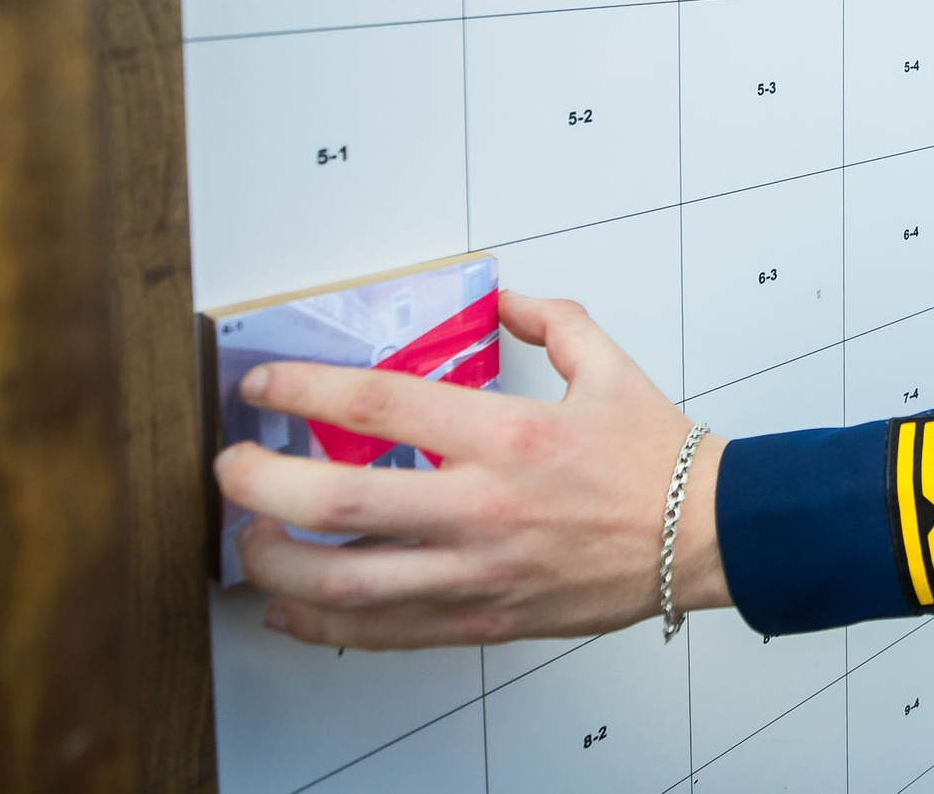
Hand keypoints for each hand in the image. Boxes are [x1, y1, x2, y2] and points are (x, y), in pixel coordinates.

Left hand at [213, 292, 727, 648]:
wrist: (705, 535)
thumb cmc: (658, 459)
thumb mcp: (608, 366)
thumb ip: (550, 321)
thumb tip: (504, 300)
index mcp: (510, 434)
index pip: (380, 403)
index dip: (304, 390)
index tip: (264, 386)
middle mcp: (485, 506)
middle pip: (340, 498)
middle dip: (260, 483)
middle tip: (228, 468)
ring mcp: (480, 571)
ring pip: (346, 582)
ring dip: (276, 564)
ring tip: (249, 540)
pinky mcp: (483, 619)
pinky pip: (383, 633)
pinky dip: (321, 626)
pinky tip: (291, 609)